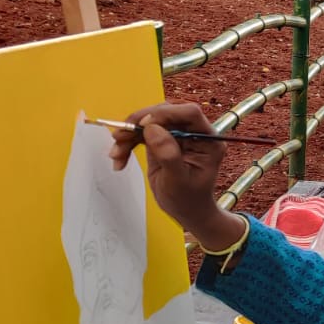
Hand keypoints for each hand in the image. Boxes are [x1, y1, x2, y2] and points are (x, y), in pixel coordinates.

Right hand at [108, 101, 242, 248]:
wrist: (186, 211)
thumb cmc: (189, 200)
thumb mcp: (179, 181)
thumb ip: (168, 155)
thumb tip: (153, 129)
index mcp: (207, 139)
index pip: (189, 113)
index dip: (166, 113)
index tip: (144, 124)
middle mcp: (193, 132)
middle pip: (165, 113)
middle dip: (139, 123)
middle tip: (120, 138)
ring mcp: (177, 135)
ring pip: (149, 121)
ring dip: (129, 134)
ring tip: (116, 153)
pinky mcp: (162, 140)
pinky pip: (142, 133)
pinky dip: (128, 143)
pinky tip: (119, 158)